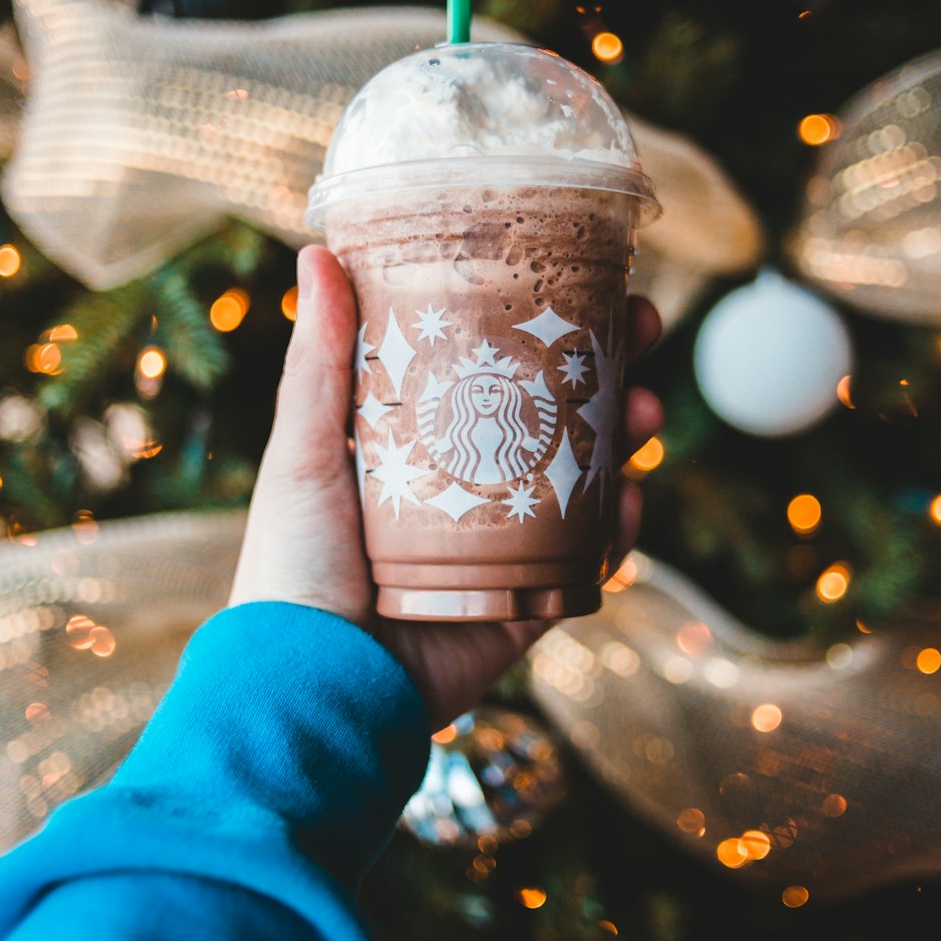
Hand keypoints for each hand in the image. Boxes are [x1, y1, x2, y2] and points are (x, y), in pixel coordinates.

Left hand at [230, 246, 661, 728]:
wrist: (314, 687)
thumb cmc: (294, 567)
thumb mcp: (304, 454)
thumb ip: (317, 364)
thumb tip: (318, 254)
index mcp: (417, 447)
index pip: (492, 372)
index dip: (539, 328)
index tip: (578, 282)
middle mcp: (467, 491)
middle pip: (555, 418)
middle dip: (606, 374)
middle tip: (641, 332)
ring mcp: (504, 549)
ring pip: (587, 483)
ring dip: (626, 442)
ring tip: (646, 413)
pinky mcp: (526, 605)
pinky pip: (587, 565)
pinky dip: (619, 533)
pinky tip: (633, 501)